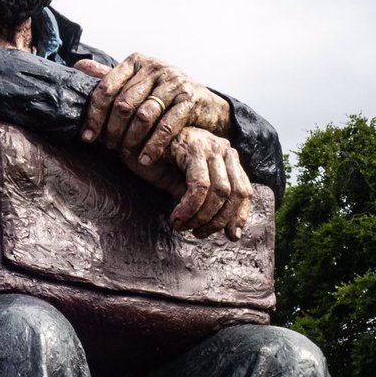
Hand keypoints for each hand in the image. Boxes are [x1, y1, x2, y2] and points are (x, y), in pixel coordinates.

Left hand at [75, 54, 230, 161]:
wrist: (206, 105)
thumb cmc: (164, 97)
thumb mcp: (138, 84)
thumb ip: (111, 77)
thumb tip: (79, 66)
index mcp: (136, 63)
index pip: (107, 88)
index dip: (94, 115)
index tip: (87, 137)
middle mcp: (155, 68)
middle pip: (123, 104)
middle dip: (112, 130)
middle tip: (109, 147)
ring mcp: (174, 82)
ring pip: (143, 116)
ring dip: (131, 139)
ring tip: (125, 154)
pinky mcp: (190, 98)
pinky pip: (166, 126)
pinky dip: (153, 146)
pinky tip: (145, 159)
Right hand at [118, 125, 253, 241]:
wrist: (131, 140)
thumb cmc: (156, 163)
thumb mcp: (184, 185)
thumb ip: (204, 201)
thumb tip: (225, 229)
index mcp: (226, 157)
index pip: (244, 190)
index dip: (239, 216)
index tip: (231, 236)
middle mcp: (222, 148)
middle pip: (234, 193)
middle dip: (217, 221)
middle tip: (198, 233)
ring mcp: (209, 146)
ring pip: (220, 191)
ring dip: (202, 216)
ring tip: (183, 226)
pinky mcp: (192, 147)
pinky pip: (199, 185)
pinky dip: (190, 207)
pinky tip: (177, 216)